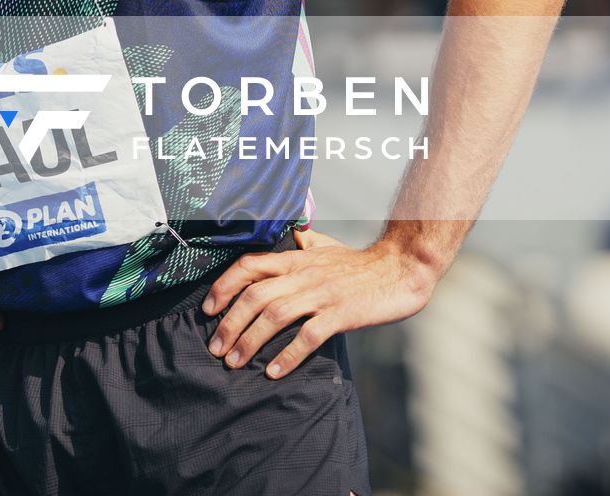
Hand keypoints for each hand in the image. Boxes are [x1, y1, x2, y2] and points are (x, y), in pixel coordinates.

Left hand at [201, 227, 435, 377]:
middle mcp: (303, 274)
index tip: (208, 309)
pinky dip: (288, 355)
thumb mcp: (325, 246)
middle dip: (230, 323)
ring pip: (275, 316)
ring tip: (234, 362)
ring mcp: (322, 294)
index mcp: (295, 258)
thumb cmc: (361, 262)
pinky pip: (309, 336)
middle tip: (216, 347)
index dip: (224, 286)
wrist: (401, 267)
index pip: (249, 266)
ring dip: (250, 341)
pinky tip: (274, 371)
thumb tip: (288, 238)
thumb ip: (302, 245)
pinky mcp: (342, 314)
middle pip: (255, 296)